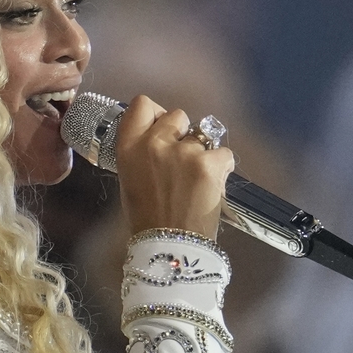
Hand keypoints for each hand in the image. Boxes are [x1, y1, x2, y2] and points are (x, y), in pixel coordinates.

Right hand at [114, 96, 234, 240]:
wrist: (170, 248)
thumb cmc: (147, 219)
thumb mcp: (131, 179)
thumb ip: (143, 153)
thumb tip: (162, 138)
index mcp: (129, 147)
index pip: (142, 104)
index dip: (156, 113)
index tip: (161, 127)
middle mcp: (154, 143)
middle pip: (177, 115)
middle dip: (182, 133)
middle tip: (181, 162)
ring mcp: (184, 152)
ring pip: (202, 135)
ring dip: (202, 153)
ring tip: (196, 182)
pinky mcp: (210, 163)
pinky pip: (223, 153)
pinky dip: (221, 168)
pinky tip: (211, 187)